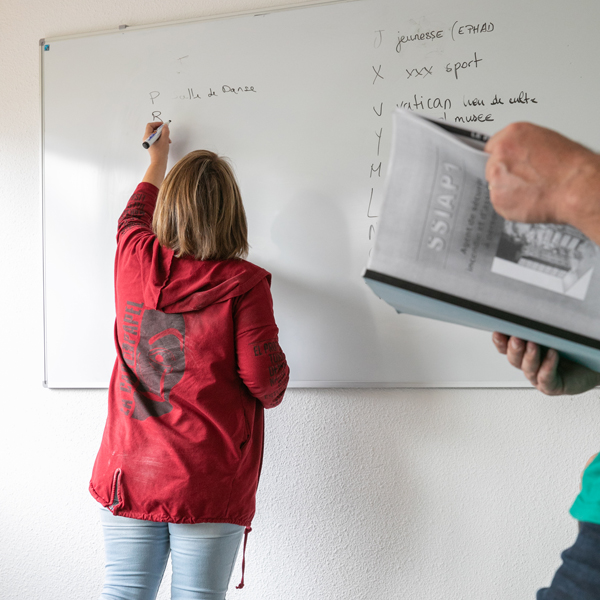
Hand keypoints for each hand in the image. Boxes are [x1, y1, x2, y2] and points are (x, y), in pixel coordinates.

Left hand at [142, 122, 170, 187]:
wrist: (159, 162)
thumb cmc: (160, 153)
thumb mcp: (164, 140)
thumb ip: (165, 131)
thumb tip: (165, 125)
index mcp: (147, 137)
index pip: (150, 125)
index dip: (157, 123)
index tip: (163, 125)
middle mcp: (147, 139)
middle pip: (153, 130)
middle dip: (161, 131)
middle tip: (167, 132)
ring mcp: (149, 142)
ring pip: (156, 135)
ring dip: (163, 135)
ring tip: (168, 140)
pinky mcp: (152, 145)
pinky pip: (157, 139)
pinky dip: (162, 139)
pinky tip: (167, 142)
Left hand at [485, 123, 599, 244]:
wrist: (575, 187)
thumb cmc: (569, 165)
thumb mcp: (546, 140)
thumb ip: (523, 147)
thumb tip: (517, 155)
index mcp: (512, 135)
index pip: (493, 147)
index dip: (503, 158)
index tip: (508, 164)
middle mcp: (500, 154)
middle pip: (492, 167)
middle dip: (505, 175)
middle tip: (526, 180)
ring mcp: (496, 177)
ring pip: (496, 186)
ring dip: (508, 190)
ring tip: (532, 189)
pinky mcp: (497, 198)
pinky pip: (500, 203)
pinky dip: (512, 205)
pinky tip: (529, 199)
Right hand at [492, 332, 599, 394]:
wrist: (594, 365)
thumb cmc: (573, 348)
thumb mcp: (553, 332)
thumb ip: (539, 325)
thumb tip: (529, 309)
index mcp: (525, 351)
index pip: (505, 347)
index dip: (499, 341)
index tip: (498, 331)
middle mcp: (530, 364)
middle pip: (513, 359)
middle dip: (513, 348)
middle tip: (516, 338)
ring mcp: (540, 376)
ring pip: (527, 369)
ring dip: (529, 357)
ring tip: (534, 345)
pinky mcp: (553, 386)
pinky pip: (546, 379)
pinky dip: (547, 367)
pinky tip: (552, 355)